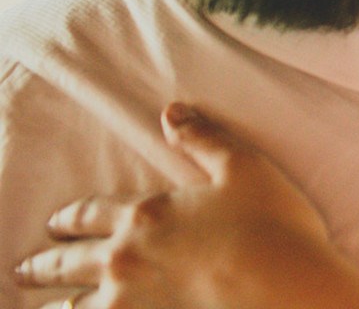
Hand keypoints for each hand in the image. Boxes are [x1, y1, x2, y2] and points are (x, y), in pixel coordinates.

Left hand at [14, 103, 330, 308]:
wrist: (287, 288)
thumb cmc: (271, 226)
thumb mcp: (243, 167)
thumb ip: (203, 139)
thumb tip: (170, 113)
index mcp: (147, 214)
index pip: (90, 213)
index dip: (70, 218)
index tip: (55, 224)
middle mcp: (126, 259)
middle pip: (68, 262)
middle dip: (43, 264)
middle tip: (25, 268)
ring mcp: (130, 304)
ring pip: (72, 306)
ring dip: (55, 304)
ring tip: (45, 306)